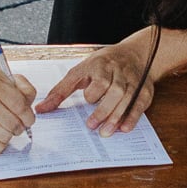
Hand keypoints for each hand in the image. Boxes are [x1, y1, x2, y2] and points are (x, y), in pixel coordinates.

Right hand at [0, 63, 36, 154]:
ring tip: (4, 128)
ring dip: (8, 135)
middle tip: (16, 125)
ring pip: (4, 137)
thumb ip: (26, 90)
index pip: (19, 105)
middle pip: (12, 123)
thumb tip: (29, 109)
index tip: (28, 119)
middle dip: (19, 127)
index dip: (28, 116)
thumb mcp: (9, 81)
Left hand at [37, 30, 164, 135]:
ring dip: (116, 117)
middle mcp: (119, 72)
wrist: (134, 54)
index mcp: (100, 65)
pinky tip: (124, 129)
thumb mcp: (79, 71)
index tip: (87, 100)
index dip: (93, 92)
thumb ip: (61, 90)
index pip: (99, 79)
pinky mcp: (145, 90)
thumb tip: (41, 109)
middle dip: (104, 109)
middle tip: (92, 126)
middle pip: (115, 91)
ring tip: (105, 132)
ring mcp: (134, 81)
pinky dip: (133, 117)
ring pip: (128, 99)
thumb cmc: (101, 66)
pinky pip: (141, 104)